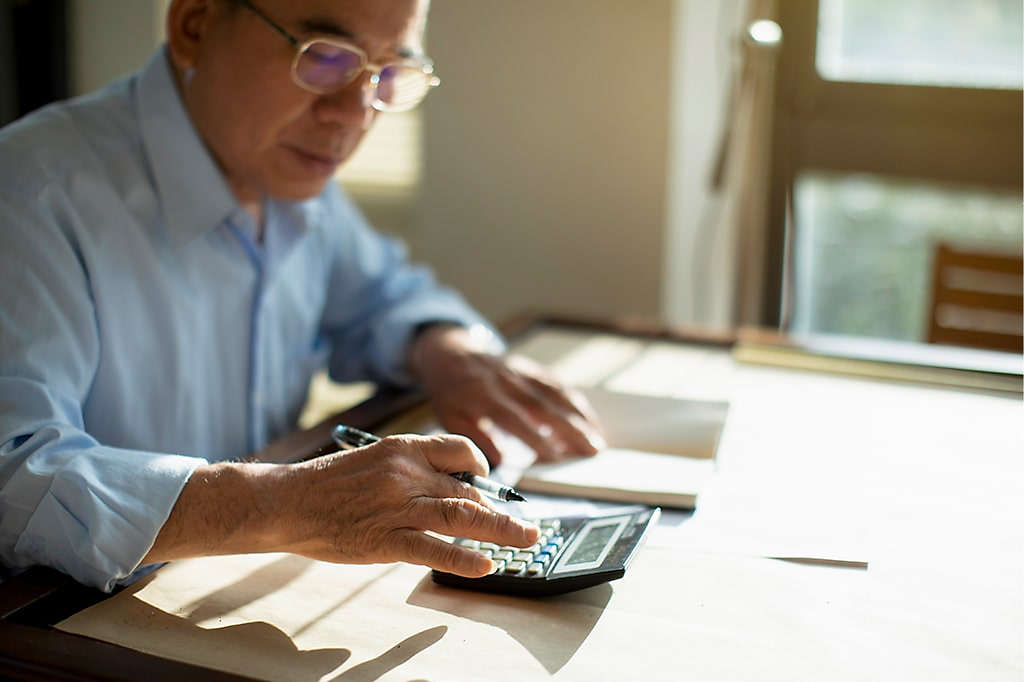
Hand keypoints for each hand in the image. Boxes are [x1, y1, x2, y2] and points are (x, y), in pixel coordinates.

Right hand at [277, 434, 538, 576]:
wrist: (286, 501)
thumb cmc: (328, 484)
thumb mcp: (374, 460)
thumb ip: (411, 470)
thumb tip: (451, 487)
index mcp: (403, 448)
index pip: (460, 450)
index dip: (482, 467)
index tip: (491, 484)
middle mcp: (406, 474)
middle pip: (469, 490)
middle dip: (501, 510)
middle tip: (527, 526)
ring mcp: (397, 507)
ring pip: (462, 516)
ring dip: (501, 529)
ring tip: (527, 540)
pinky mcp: (384, 540)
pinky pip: (433, 550)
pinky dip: (463, 559)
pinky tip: (485, 565)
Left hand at [409, 325, 605, 465]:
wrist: (451, 353)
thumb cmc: (451, 392)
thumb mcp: (451, 417)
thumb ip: (476, 438)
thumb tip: (500, 463)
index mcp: (482, 394)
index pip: (512, 417)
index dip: (533, 436)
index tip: (554, 457)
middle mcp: (506, 381)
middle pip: (542, 405)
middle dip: (569, 428)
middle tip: (591, 451)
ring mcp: (522, 373)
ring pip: (555, 394)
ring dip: (579, 417)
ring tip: (597, 440)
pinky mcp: (531, 369)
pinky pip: (557, 386)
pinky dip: (576, 404)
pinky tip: (590, 421)